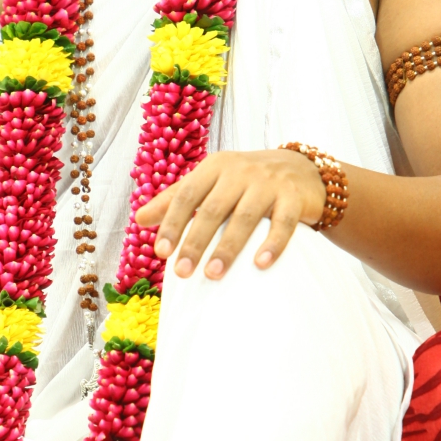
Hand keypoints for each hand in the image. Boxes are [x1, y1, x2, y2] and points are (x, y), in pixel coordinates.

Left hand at [134, 149, 325, 279]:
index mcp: (215, 166)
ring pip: (245, 217)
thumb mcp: (211, 182)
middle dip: (196, 242)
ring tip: (212, 274)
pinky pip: (282, 223)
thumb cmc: (246, 181)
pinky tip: (260, 264)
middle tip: (182, 272)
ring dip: (228, 247)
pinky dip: (272, 244)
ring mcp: (269, 183)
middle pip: (213, 209)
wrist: (301, 169)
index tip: (160, 252)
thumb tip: (139, 219)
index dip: (172, 223)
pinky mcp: (294, 197)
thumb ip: (175, 198)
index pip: (187, 195)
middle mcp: (240, 171)